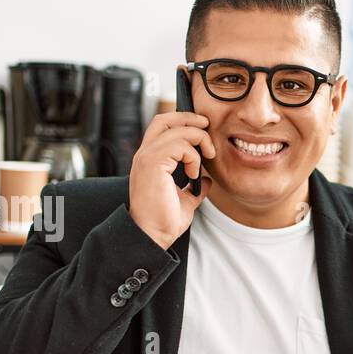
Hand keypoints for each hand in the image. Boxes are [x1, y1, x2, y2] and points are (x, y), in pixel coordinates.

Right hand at [128, 112, 216, 249]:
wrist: (153, 235)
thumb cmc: (164, 221)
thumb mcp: (184, 200)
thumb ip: (194, 188)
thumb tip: (206, 181)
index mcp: (150, 160)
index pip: (162, 126)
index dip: (182, 120)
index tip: (203, 127)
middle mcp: (145, 154)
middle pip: (165, 119)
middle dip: (189, 118)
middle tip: (207, 127)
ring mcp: (147, 157)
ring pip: (177, 131)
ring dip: (198, 141)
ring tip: (205, 161)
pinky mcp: (153, 164)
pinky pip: (179, 146)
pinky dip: (193, 156)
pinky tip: (193, 173)